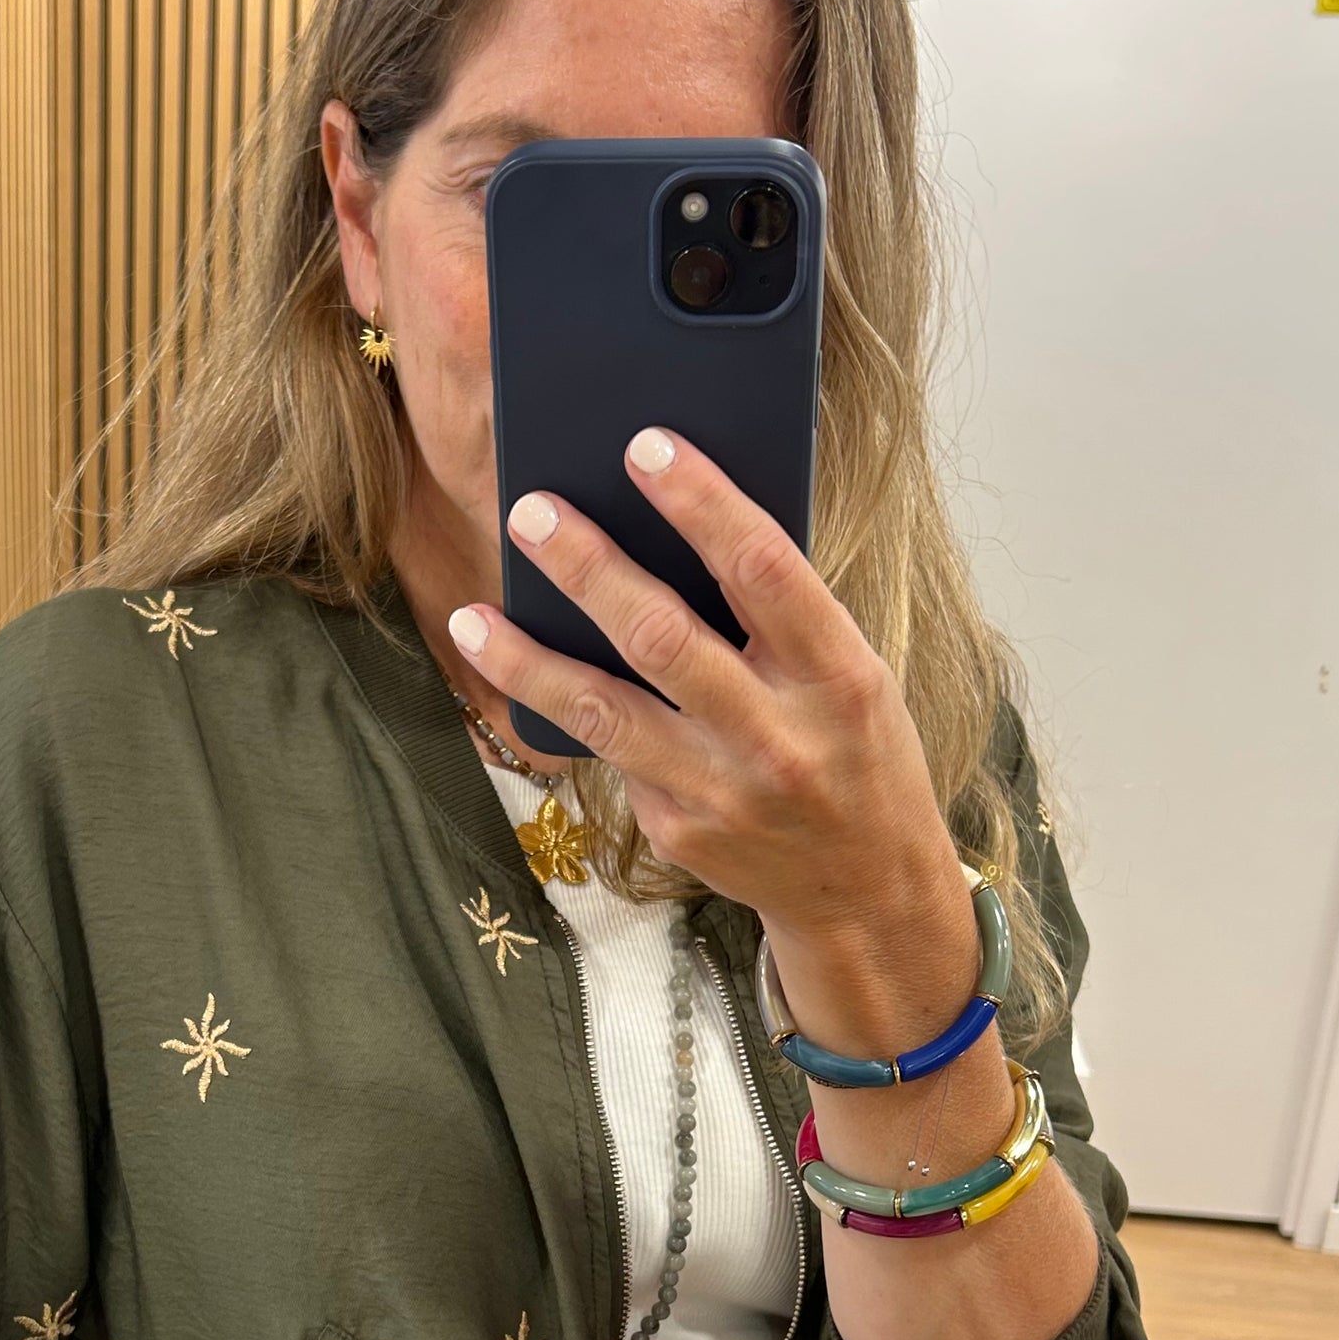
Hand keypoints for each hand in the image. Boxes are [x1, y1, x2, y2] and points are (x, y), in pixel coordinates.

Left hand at [447, 428, 976, 1058]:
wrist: (865, 892)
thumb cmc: (856, 755)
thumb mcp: (851, 679)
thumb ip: (782, 618)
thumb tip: (676, 531)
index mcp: (841, 678)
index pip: (764, 570)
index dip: (701, 503)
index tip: (645, 447)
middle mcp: (779, 738)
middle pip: (662, 637)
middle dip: (588, 567)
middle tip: (530, 511)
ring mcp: (722, 792)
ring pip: (604, 712)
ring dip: (528, 659)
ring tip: (473, 616)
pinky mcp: (678, 831)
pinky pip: (610, 755)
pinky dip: (563, 711)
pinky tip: (523, 674)